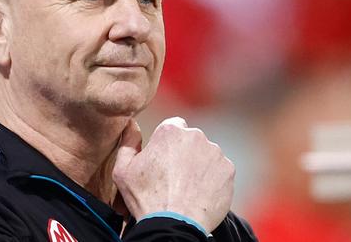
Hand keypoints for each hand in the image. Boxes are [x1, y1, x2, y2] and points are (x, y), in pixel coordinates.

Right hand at [112, 117, 234, 232]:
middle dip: (185, 153)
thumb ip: (128, 142)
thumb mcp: (123, 170)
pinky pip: (220, 170)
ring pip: (207, 154)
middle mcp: (195, 136)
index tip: (164, 158)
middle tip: (175, 176)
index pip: (174, 125)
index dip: (168, 142)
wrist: (173, 224)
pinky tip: (200, 193)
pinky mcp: (228, 170)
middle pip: (191, 140)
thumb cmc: (146, 198)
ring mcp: (214, 153)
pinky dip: (213, 179)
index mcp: (170, 131)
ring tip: (188, 188)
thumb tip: (131, 126)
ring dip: (200, 165)